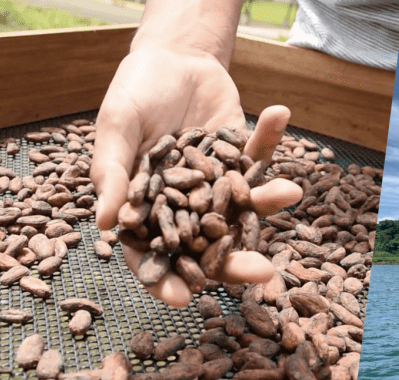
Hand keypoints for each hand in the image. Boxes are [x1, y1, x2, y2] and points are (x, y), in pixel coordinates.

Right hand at [91, 47, 301, 306]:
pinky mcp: (244, 158)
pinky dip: (272, 138)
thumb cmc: (134, 93)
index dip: (167, 278)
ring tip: (290, 191)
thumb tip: (104, 224)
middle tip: (262, 273)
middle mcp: (190, 205)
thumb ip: (114, 172)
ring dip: (270, 202)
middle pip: (210, 243)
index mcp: (152, 208)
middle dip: (237, 260)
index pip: (155, 254)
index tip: (185, 298)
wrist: (170, 58)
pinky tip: (280, 114)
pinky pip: (260, 156)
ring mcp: (221, 184)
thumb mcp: (116, 127)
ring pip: (246, 206)